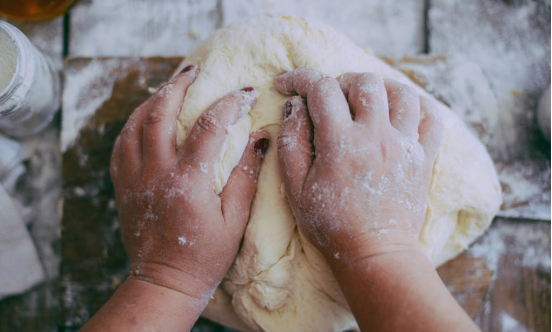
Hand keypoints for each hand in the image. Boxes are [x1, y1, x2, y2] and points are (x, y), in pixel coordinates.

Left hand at [110, 65, 269, 302]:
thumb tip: (258, 137)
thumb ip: (245, 176)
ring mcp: (134, 178)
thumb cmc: (205, 255)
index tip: (246, 93)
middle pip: (160, 114)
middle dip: (178, 86)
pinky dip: (134, 123)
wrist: (164, 280)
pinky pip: (121, 143)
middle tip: (194, 70)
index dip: (229, 105)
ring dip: (153, 99)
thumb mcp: (234, 220)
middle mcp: (155, 174)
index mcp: (187, 183)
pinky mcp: (123, 185)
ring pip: (135, 123)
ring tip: (171, 86)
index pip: (208, 128)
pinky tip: (147, 117)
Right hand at [275, 69, 443, 268]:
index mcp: (341, 144)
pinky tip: (400, 112)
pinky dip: (417, 105)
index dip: (299, 78)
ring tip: (365, 101)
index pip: (321, 89)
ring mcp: (405, 146)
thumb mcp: (295, 188)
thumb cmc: (330, 225)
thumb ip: (291, 142)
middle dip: (341, 82)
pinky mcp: (424, 158)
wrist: (375, 253)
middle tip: (329, 100)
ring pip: (402, 92)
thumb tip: (295, 106)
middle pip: (365, 82)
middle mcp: (377, 137)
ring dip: (380, 88)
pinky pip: (432, 117)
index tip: (286, 84)